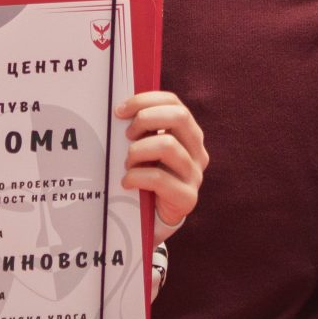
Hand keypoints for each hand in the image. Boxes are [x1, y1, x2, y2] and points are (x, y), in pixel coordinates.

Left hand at [115, 90, 205, 230]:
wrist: (157, 218)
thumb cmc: (149, 177)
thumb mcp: (148, 150)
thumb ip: (143, 131)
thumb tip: (120, 112)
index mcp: (189, 133)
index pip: (173, 102)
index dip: (145, 100)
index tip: (120, 110)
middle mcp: (198, 151)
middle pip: (179, 117)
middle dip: (145, 119)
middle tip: (127, 134)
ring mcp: (195, 174)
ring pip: (168, 146)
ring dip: (139, 151)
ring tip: (128, 162)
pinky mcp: (188, 197)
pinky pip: (159, 178)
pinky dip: (136, 176)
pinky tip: (127, 182)